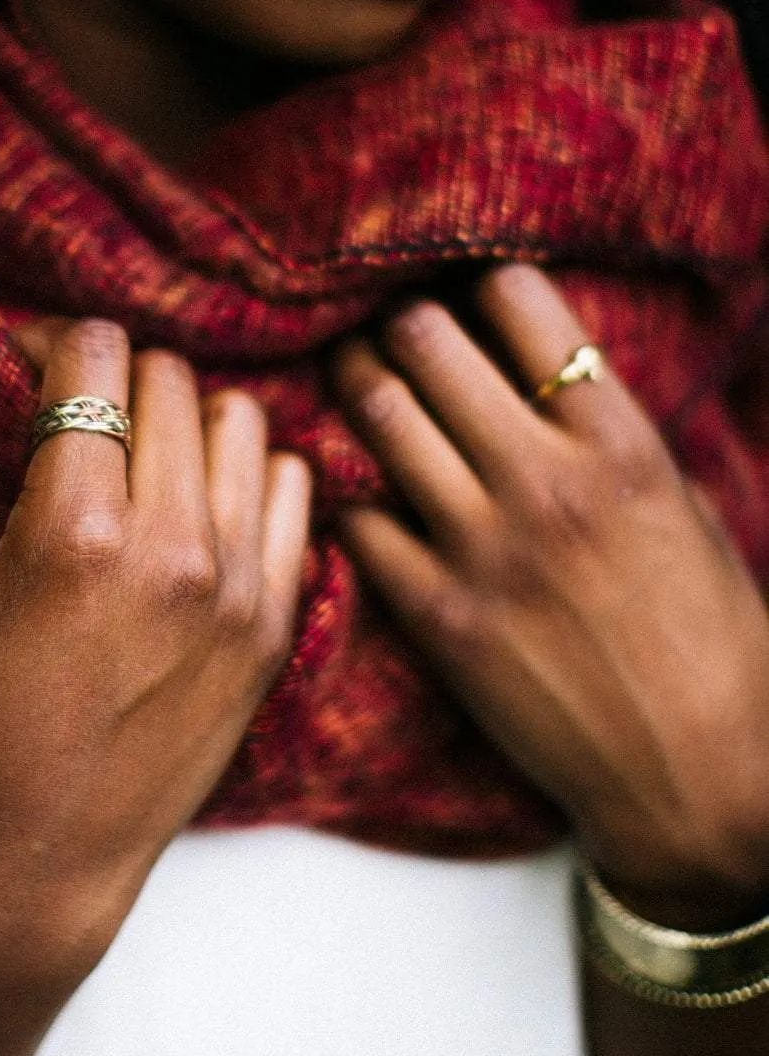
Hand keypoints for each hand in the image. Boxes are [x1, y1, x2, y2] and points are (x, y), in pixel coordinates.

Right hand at [0, 307, 310, 993]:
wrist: (33, 870)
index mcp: (77, 533)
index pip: (96, 352)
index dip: (48, 342)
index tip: (20, 376)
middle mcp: (178, 552)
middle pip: (170, 378)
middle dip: (111, 381)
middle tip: (66, 427)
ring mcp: (241, 592)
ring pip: (242, 423)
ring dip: (183, 422)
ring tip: (128, 465)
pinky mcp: (274, 629)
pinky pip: (292, 491)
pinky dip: (244, 479)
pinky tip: (189, 510)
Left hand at [332, 264, 768, 927]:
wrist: (694, 769)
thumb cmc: (708, 635)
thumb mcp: (680, 506)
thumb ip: (606, 432)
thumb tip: (537, 372)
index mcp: (620, 443)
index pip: (519, 301)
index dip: (483, 286)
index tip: (468, 298)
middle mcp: (545, 480)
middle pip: (425, 341)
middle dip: (400, 320)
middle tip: (393, 330)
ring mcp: (483, 548)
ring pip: (377, 413)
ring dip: (356, 379)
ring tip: (356, 377)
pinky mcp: (437, 614)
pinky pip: (355, 519)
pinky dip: (346, 489)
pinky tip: (355, 483)